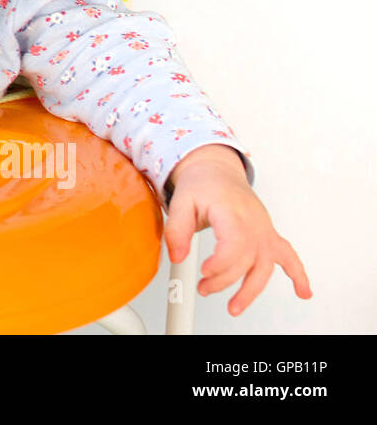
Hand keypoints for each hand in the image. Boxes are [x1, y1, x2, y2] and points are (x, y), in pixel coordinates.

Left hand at [164, 145, 311, 316]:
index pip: (234, 244)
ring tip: (234, 308)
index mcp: (232, 212)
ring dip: (251, 291)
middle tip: (203, 288)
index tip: (204, 272)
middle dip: (224, 280)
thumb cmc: (202, 185)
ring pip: (265, 266)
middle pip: (246, 261)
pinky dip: (299, 275)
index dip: (221, 263)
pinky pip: (289, 256)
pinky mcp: (268, 236)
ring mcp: (264, 231)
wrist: (218, 172)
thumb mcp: (181, 201)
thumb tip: (176, 257)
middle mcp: (253, 224)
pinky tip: (303, 292)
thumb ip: (177, 229)